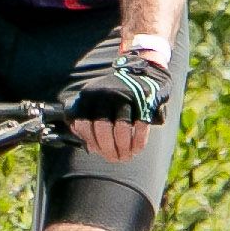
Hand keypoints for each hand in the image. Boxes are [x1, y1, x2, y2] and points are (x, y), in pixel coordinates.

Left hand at [59, 47, 173, 160]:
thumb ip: (87, 118)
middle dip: (108, 149)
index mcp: (90, 95)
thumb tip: (87, 146)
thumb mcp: (96, 99)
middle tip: (114, 159)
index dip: (91, 141)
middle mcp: (106, 94)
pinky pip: (141, 127)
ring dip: (124, 148)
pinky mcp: (145, 100)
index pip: (84, 123)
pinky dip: (139, 141)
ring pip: (122, 129)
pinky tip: (137, 149)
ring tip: (126, 156)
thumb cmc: (117, 94)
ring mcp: (126, 96)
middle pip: (103, 128)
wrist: (145, 71)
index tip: (98, 151)